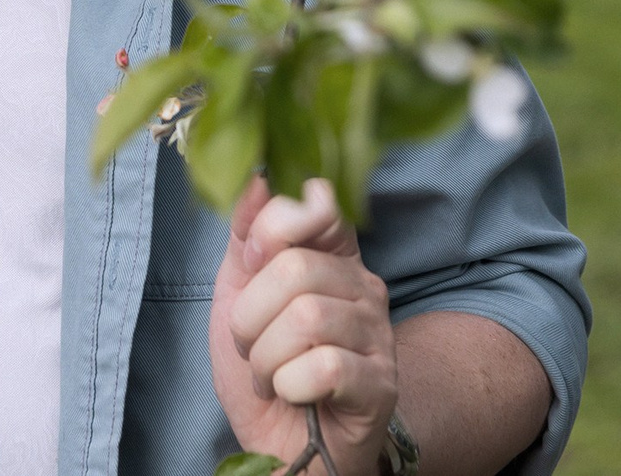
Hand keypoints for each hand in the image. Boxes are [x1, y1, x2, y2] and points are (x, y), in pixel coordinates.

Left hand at [209, 177, 399, 475]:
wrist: (281, 443)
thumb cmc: (264, 364)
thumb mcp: (238, 291)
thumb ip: (246, 233)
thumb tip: (255, 177)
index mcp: (332, 255)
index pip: (321, 203)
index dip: (274, 226)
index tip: (252, 260)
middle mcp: (364, 285)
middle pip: (295, 269)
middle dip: (251, 316)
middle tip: (255, 345)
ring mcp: (379, 335)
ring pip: (307, 319)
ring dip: (266, 357)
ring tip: (272, 373)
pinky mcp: (382, 384)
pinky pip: (324, 367)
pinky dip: (289, 384)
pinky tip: (294, 394)